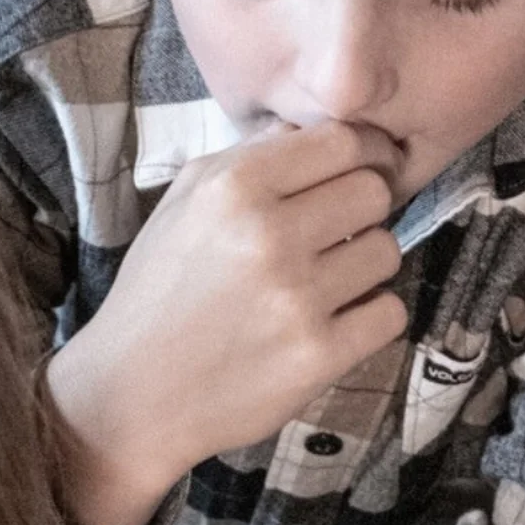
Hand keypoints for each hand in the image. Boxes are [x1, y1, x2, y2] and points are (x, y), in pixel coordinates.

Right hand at [48, 120, 408, 524]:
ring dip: (367, 267)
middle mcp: (269, 235)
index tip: (365, 172)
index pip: (344, 142)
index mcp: (235, 186)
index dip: (365, 155)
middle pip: (375, 194)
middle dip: (364, 212)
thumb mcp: (184, 203)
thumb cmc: (160, 293)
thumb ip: (250, 158)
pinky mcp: (318, 356)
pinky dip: (373, 317)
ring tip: (328, 284)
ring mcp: (298, 299)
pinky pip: (390, 314)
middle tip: (339, 236)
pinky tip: (339, 322)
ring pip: (387, 253)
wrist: (134, 394)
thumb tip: (316, 130)